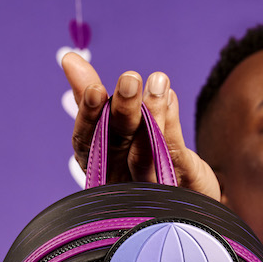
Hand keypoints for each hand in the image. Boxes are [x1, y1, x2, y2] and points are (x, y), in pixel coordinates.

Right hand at [61, 53, 220, 199]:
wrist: (193, 203)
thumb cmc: (149, 163)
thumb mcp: (121, 126)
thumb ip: (96, 99)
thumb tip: (69, 59)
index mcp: (101, 169)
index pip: (87, 145)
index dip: (88, 117)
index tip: (94, 89)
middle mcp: (121, 184)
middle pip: (115, 149)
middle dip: (122, 112)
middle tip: (130, 79)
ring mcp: (149, 193)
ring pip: (145, 155)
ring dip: (151, 115)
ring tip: (158, 80)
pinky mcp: (179, 194)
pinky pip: (173, 158)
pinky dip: (171, 125)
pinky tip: (169, 97)